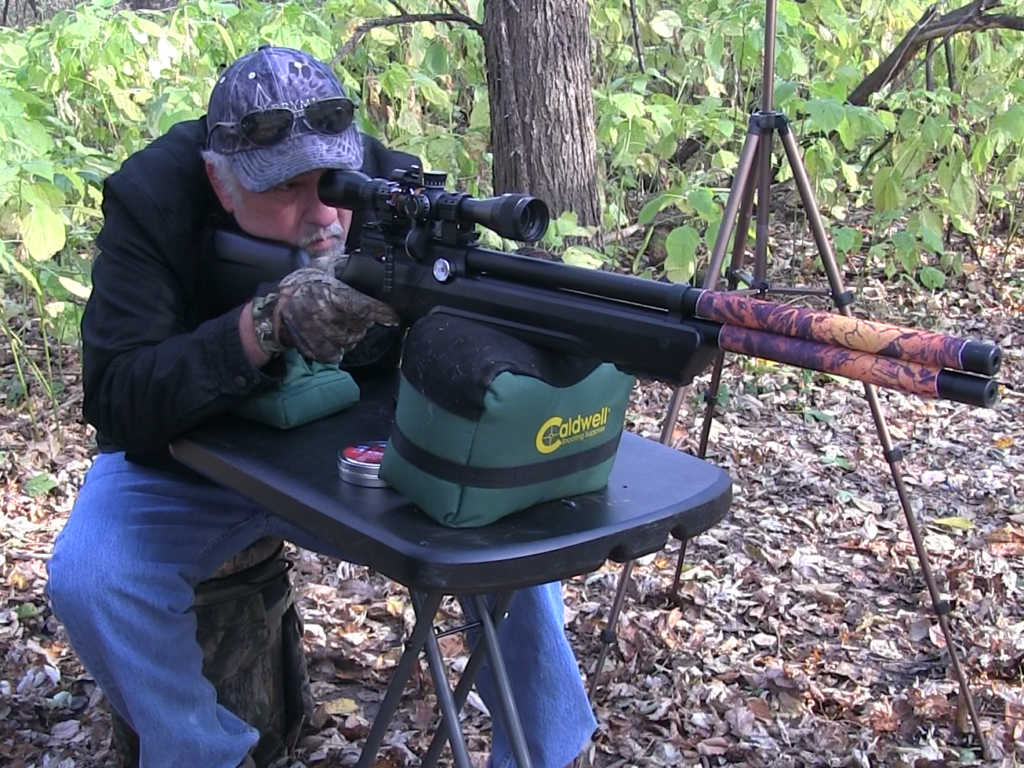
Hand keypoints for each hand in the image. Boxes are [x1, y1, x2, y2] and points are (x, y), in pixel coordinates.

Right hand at [271, 268, 400, 363]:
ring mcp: (318, 333)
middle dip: (363, 321)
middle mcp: (325, 314)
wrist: (274, 305)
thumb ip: (343, 266)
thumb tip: (364, 262)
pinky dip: (337, 349)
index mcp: (330, 293)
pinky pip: (334, 355)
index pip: (362, 306)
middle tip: (356, 315)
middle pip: (360, 326)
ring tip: (342, 326)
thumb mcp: (322, 268)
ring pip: (350, 341)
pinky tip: (332, 339)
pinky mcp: (312, 348)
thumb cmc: (302, 285)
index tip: (393, 317)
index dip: (381, 312)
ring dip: (351, 335)